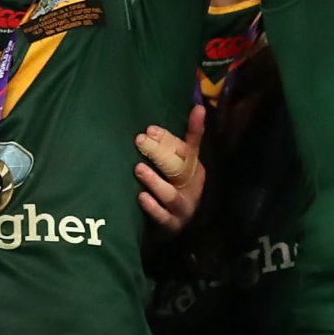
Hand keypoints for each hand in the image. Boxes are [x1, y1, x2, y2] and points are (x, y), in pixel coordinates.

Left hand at [135, 105, 205, 232]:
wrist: (169, 226)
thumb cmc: (172, 188)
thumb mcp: (176, 164)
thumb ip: (175, 140)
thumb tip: (190, 108)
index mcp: (195, 170)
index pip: (189, 149)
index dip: (171, 137)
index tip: (152, 127)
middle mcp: (192, 188)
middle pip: (180, 170)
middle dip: (162, 155)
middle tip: (140, 140)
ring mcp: (183, 208)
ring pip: (171, 195)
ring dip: (154, 181)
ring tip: (138, 169)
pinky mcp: (171, 225)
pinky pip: (163, 217)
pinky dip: (152, 207)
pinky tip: (141, 196)